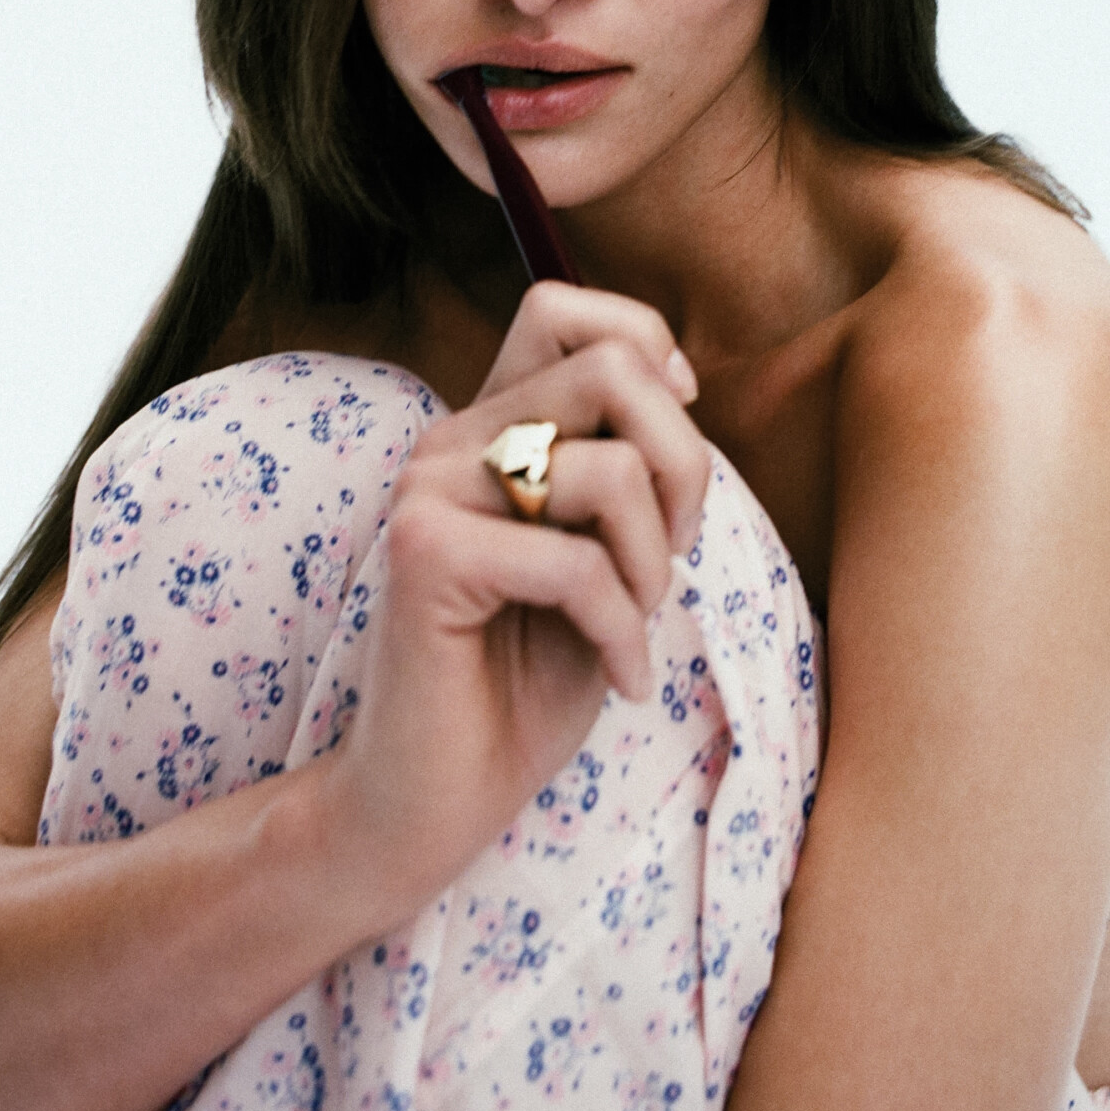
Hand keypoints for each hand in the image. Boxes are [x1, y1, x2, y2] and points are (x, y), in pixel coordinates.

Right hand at [322, 283, 708, 920]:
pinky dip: (623, 632)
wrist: (431, 802)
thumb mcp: (605, 555)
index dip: (645, 347)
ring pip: (611, 470)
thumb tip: (685, 390)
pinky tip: (620, 679)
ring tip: (636, 625)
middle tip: (668, 561)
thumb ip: (628, 468)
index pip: (562, 308)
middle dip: (683, 470)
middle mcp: (451, 439)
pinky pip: (578, 564)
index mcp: (489, 427)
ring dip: (656, 564)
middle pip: (614, 371)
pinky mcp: (424, 554)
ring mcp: (429, 489)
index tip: (674, 438)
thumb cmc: (526, 682)